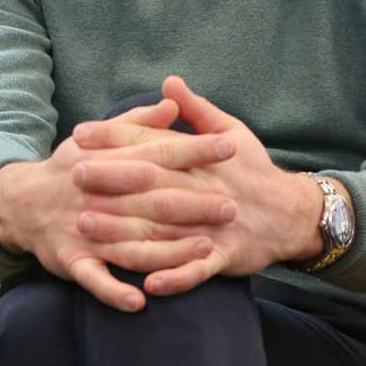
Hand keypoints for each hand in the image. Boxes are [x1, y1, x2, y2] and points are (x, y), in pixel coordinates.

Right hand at [0, 99, 230, 312]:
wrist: (21, 203)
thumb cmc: (69, 168)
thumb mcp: (95, 138)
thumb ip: (135, 122)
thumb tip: (171, 102)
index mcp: (104, 161)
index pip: (156, 153)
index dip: (193, 150)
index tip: (229, 147)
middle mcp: (95, 196)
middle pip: (149, 201)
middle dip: (192, 203)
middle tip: (231, 206)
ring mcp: (82, 231)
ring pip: (130, 243)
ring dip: (167, 249)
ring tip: (204, 249)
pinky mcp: (71, 261)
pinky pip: (94, 280)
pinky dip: (115, 291)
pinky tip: (140, 301)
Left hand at [72, 75, 321, 297]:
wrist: (291, 214)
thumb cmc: (252, 170)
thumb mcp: (231, 131)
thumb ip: (196, 109)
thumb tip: (170, 81)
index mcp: (199, 157)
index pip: (151, 142)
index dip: (114, 137)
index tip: (78, 133)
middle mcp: (203, 188)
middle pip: (151, 182)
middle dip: (111, 179)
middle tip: (73, 176)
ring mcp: (213, 224)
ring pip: (163, 228)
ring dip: (123, 229)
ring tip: (85, 227)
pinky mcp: (225, 256)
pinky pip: (197, 270)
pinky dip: (175, 277)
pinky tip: (146, 284)